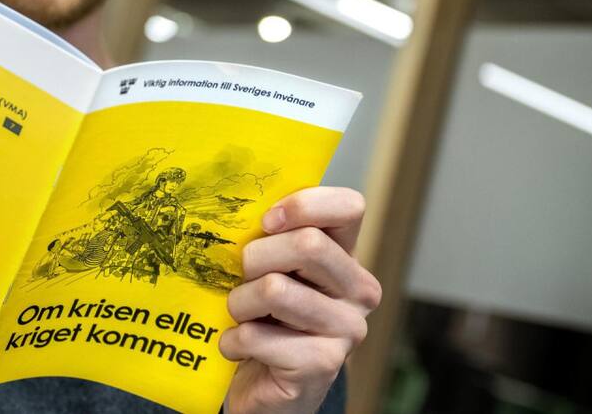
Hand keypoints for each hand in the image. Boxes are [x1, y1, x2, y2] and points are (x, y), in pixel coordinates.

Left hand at [220, 186, 380, 413]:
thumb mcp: (268, 268)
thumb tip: (236, 205)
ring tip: (240, 316)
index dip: (302, 205)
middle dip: (256, 257)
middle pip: (308, 244)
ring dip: (239, 303)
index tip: (266, 222)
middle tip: (241, 277)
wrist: (263, 385)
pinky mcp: (322, 365)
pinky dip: (233, 340)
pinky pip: (257, 335)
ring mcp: (346, 330)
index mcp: (346, 257)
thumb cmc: (263, 317)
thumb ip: (268, 236)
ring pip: (275, 289)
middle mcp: (358, 291)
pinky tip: (238, 347)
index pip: (348, 208)